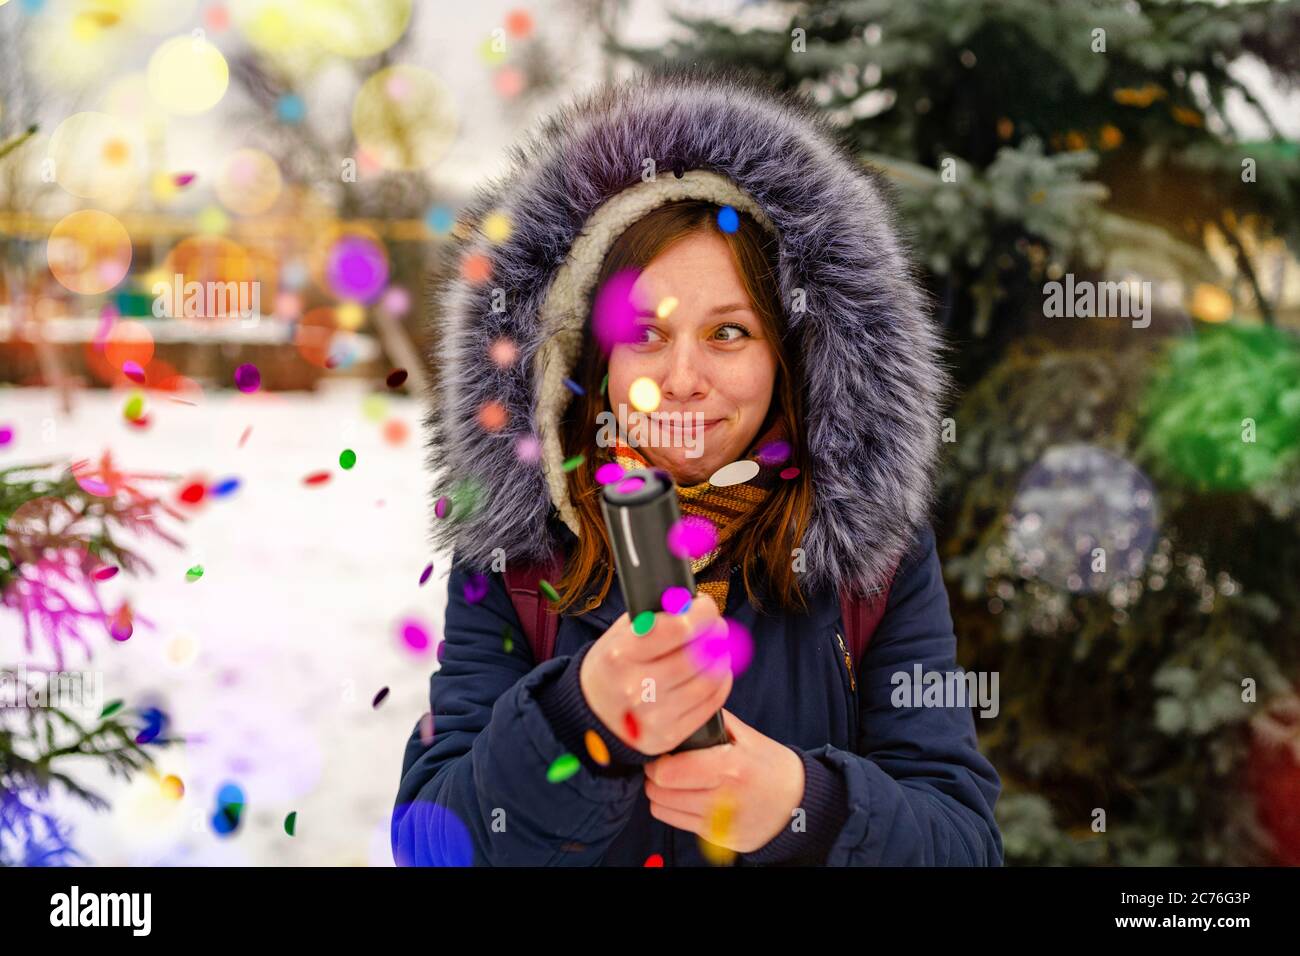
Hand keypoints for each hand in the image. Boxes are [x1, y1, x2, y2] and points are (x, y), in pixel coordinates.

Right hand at [579, 592, 731, 756]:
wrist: (591, 713)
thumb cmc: (611, 667)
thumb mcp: (619, 635)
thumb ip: (654, 617)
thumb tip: (691, 604)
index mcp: (621, 656)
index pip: (677, 628)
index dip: (701, 613)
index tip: (706, 606)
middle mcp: (636, 688)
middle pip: (697, 655)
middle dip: (715, 634)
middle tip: (717, 627)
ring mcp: (653, 717)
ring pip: (709, 681)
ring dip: (720, 658)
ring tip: (716, 649)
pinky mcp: (668, 736)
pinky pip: (710, 705)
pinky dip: (720, 683)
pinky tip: (716, 672)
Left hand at [643, 708, 804, 853]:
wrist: (799, 805)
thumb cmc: (772, 766)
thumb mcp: (748, 737)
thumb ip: (715, 722)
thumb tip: (684, 708)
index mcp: (730, 768)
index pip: (668, 773)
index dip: (657, 761)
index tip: (663, 754)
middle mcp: (723, 800)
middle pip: (660, 793)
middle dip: (656, 777)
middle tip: (665, 766)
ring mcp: (719, 824)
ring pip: (663, 810)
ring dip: (662, 794)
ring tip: (676, 781)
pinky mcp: (717, 839)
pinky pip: (677, 823)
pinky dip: (676, 809)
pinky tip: (690, 796)